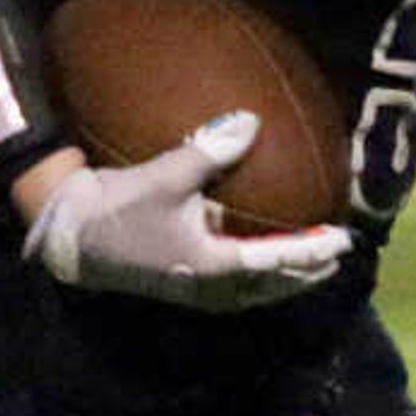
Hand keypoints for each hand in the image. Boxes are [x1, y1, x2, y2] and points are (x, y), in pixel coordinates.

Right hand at [19, 111, 354, 311]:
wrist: (71, 237)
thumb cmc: (120, 207)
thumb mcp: (165, 176)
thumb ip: (209, 152)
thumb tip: (251, 122)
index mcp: (215, 266)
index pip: (278, 261)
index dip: (313, 251)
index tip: (343, 240)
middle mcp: (211, 287)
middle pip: (272, 286)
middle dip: (306, 272)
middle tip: (336, 256)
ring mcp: (195, 290)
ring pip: (254, 293)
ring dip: (282, 279)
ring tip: (306, 263)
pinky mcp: (181, 283)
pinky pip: (234, 288)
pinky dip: (256, 277)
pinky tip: (257, 259)